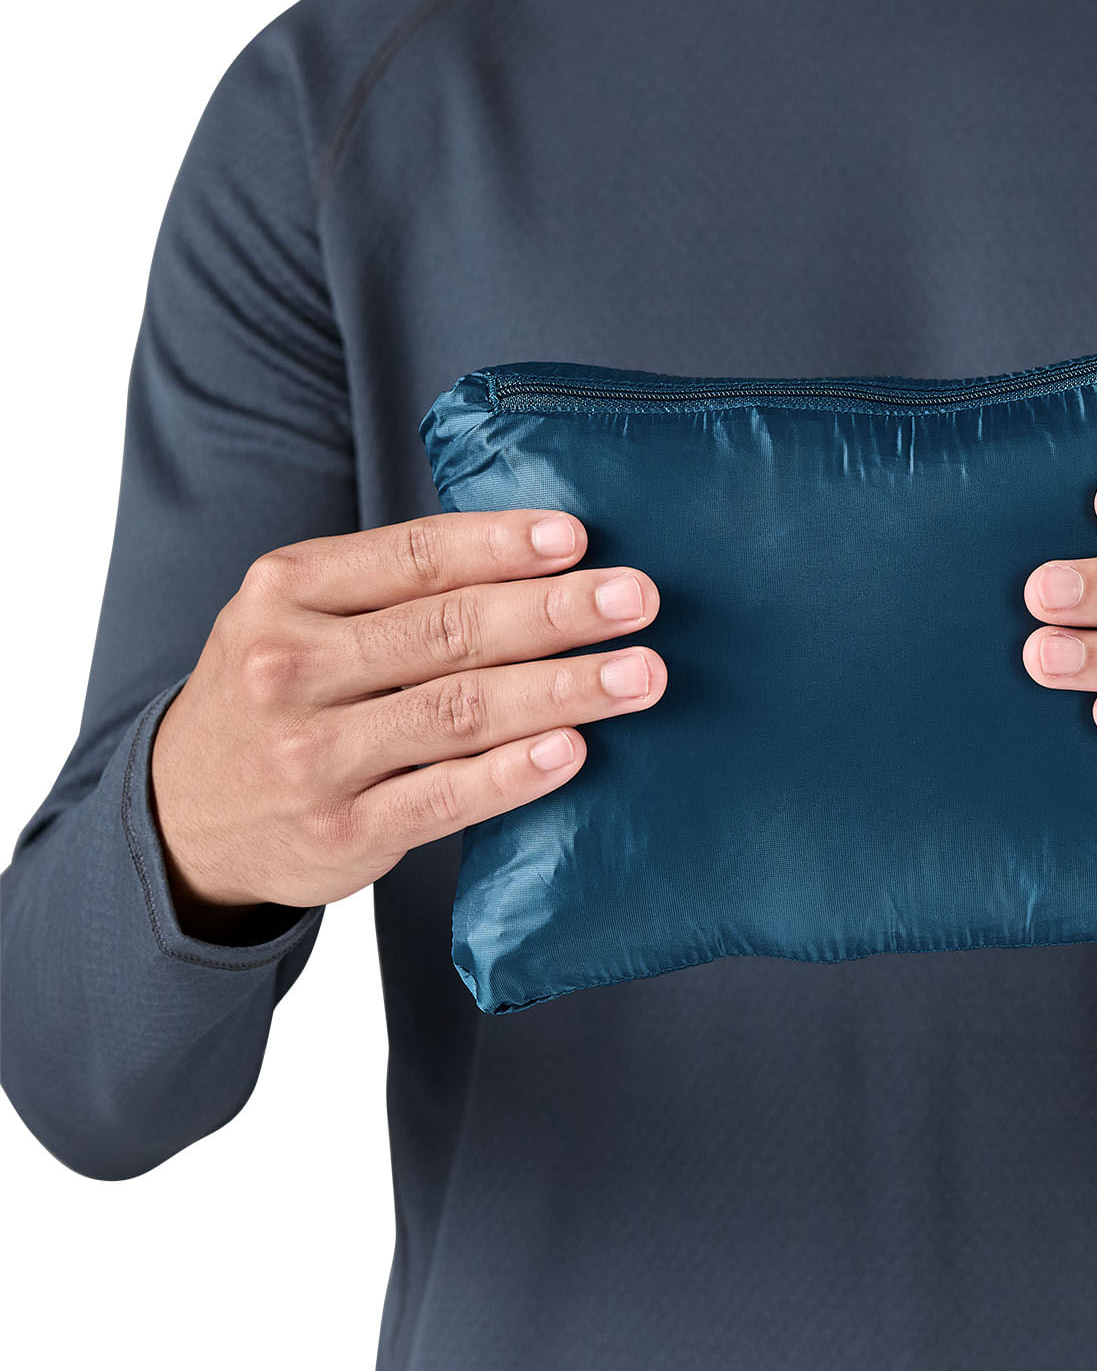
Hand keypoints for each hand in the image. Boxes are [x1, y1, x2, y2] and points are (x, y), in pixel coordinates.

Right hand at [150, 511, 664, 934]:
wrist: (184, 817)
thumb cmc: (282, 694)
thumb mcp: (299, 616)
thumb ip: (394, 586)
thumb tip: (548, 554)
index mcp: (287, 592)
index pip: (413, 556)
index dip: (502, 544)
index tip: (578, 538)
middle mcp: (292, 666)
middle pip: (449, 630)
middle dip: (557, 613)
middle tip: (638, 600)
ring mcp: (313, 755)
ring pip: (459, 710)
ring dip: (563, 689)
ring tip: (638, 674)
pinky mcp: (342, 832)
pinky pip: (444, 796)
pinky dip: (514, 772)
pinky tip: (573, 750)